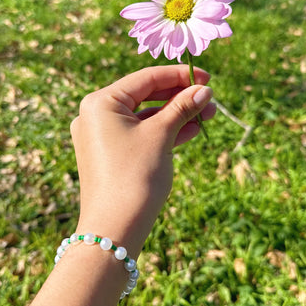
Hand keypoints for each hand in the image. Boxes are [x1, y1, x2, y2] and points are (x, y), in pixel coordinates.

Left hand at [71, 65, 215, 255]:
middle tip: (210, 98)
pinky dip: (164, 132)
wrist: (115, 229)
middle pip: (146, 96)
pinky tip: (192, 129)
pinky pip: (141, 134)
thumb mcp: (161, 135)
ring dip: (176, 115)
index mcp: (100, 102)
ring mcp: (102, 135)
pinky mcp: (111, 153)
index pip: (145, 79)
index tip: (206, 77)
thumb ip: (182, 107)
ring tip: (208, 114)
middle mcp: (96, 114)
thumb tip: (204, 90)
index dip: (178, 76)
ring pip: (146, 117)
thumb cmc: (136, 175)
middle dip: (180, 97)